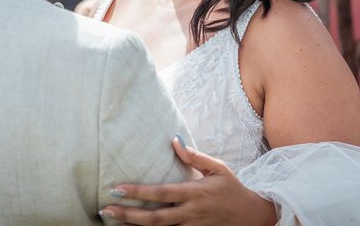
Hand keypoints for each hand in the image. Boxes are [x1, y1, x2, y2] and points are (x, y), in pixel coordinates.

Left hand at [99, 136, 275, 224]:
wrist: (253, 216)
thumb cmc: (232, 188)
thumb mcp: (218, 168)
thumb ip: (195, 156)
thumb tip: (175, 141)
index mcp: (196, 192)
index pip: (162, 193)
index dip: (138, 192)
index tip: (117, 188)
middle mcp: (192, 213)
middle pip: (156, 218)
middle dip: (128, 214)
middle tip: (106, 208)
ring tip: (113, 221)